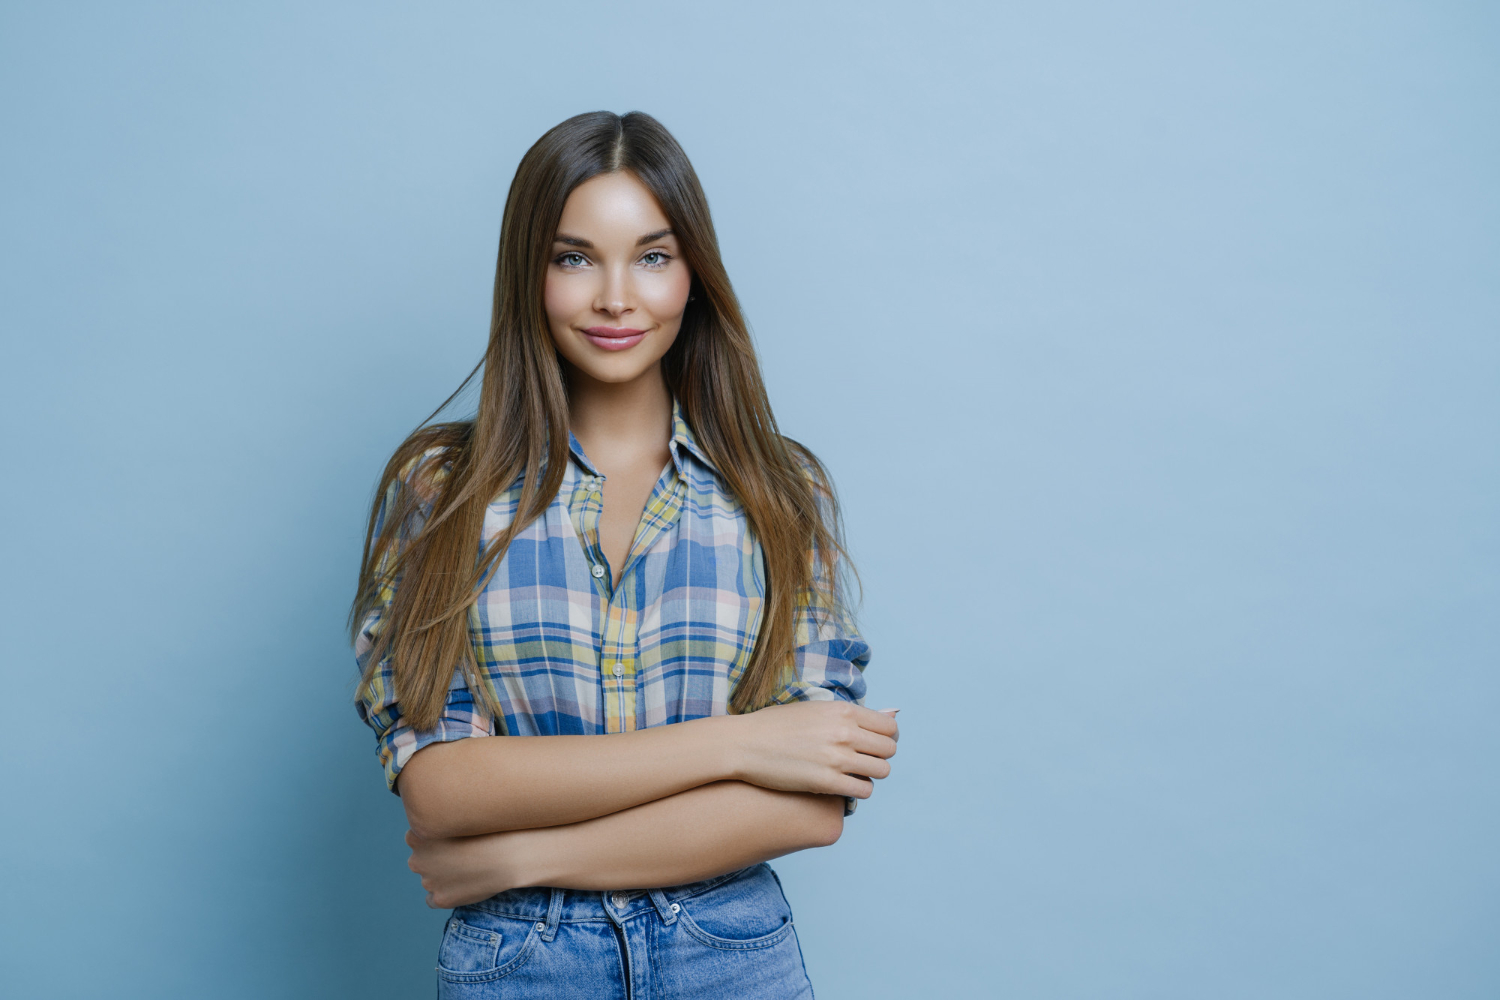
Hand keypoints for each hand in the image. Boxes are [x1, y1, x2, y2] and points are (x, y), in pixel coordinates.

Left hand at [406, 828, 530, 908]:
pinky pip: (433, 900)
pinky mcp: (440, 899)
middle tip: (460, 856)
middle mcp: (417, 859)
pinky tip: (460, 888)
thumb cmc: (490, 830)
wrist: (508, 855)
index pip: (415, 838)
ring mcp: (428, 881)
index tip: (451, 839)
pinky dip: (443, 895)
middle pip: (420, 860)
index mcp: (417, 835)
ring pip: (428, 880)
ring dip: (441, 877)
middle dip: (435, 860)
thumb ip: (443, 822)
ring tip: (468, 871)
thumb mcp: (460, 816)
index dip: (435, 840)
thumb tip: (440, 827)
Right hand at [729, 701, 898, 799]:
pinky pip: (863, 790)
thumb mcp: (816, 708)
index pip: (890, 726)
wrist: (745, 744)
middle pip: (889, 749)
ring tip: (853, 773)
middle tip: (862, 760)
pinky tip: (843, 786)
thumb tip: (894, 713)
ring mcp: (837, 758)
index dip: (886, 737)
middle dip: (880, 756)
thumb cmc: (777, 725)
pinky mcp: (827, 782)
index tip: (874, 744)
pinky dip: (859, 790)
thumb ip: (853, 714)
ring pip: (881, 771)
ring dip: (871, 774)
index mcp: (843, 710)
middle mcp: (844, 732)